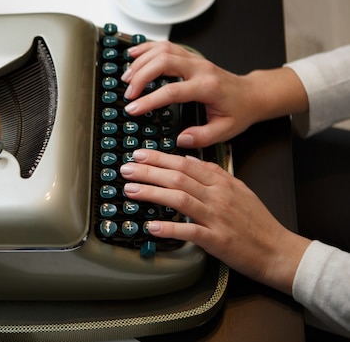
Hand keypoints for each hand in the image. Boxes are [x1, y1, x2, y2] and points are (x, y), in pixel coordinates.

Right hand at [120, 41, 306, 147]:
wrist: (251, 94)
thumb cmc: (238, 112)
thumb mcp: (226, 130)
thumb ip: (203, 137)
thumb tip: (181, 139)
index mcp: (207, 87)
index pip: (172, 90)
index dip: (150, 100)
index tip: (133, 109)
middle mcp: (200, 68)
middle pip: (164, 61)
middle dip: (141, 76)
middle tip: (128, 93)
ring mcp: (195, 59)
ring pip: (163, 50)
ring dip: (141, 61)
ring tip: (126, 77)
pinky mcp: (190, 56)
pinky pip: (166, 46)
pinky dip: (147, 47)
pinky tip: (133, 54)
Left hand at [120, 149, 310, 294]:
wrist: (277, 250)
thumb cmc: (257, 222)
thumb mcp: (239, 189)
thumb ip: (214, 174)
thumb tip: (191, 159)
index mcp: (222, 183)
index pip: (185, 164)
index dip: (160, 158)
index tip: (139, 154)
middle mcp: (218, 196)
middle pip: (178, 178)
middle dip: (148, 171)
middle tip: (126, 169)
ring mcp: (217, 218)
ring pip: (180, 199)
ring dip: (152, 193)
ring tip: (131, 190)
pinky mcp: (217, 240)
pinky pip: (190, 231)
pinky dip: (170, 227)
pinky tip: (152, 225)